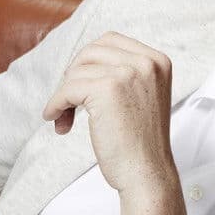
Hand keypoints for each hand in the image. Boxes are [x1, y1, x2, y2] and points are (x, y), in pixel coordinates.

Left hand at [41, 31, 176, 194]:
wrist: (146, 173)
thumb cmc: (140, 143)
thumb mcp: (141, 96)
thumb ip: (122, 74)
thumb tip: (79, 63)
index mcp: (157, 61)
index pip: (110, 41)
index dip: (88, 62)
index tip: (79, 83)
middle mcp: (146, 62)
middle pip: (90, 52)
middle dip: (73, 76)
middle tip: (69, 103)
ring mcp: (128, 73)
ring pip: (77, 71)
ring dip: (64, 94)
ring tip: (65, 118)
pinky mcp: (107, 90)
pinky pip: (67, 90)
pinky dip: (56, 104)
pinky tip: (56, 119)